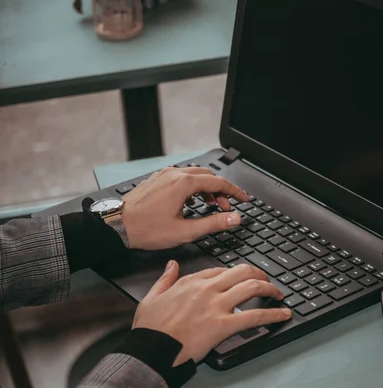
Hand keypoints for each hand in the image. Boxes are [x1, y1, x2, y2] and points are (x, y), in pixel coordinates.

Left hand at [121, 167, 248, 249]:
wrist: (116, 226)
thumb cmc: (146, 229)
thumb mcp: (185, 231)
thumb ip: (214, 223)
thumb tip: (234, 218)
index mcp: (184, 183)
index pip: (219, 182)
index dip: (235, 191)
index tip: (243, 199)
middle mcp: (174, 174)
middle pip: (208, 176)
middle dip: (221, 191)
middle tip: (226, 207)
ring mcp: (164, 175)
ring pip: (194, 176)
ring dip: (207, 189)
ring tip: (211, 205)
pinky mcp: (156, 180)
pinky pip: (181, 177)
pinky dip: (192, 187)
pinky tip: (191, 202)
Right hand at [132, 261, 291, 364]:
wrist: (152, 349)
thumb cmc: (150, 329)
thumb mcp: (151, 297)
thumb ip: (165, 278)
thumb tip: (171, 264)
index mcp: (192, 281)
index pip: (221, 270)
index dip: (235, 273)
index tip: (241, 278)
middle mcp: (208, 289)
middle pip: (242, 272)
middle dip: (259, 273)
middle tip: (266, 279)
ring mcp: (217, 306)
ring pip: (252, 287)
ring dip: (270, 288)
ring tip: (278, 293)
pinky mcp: (224, 325)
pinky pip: (255, 316)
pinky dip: (274, 314)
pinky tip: (283, 314)